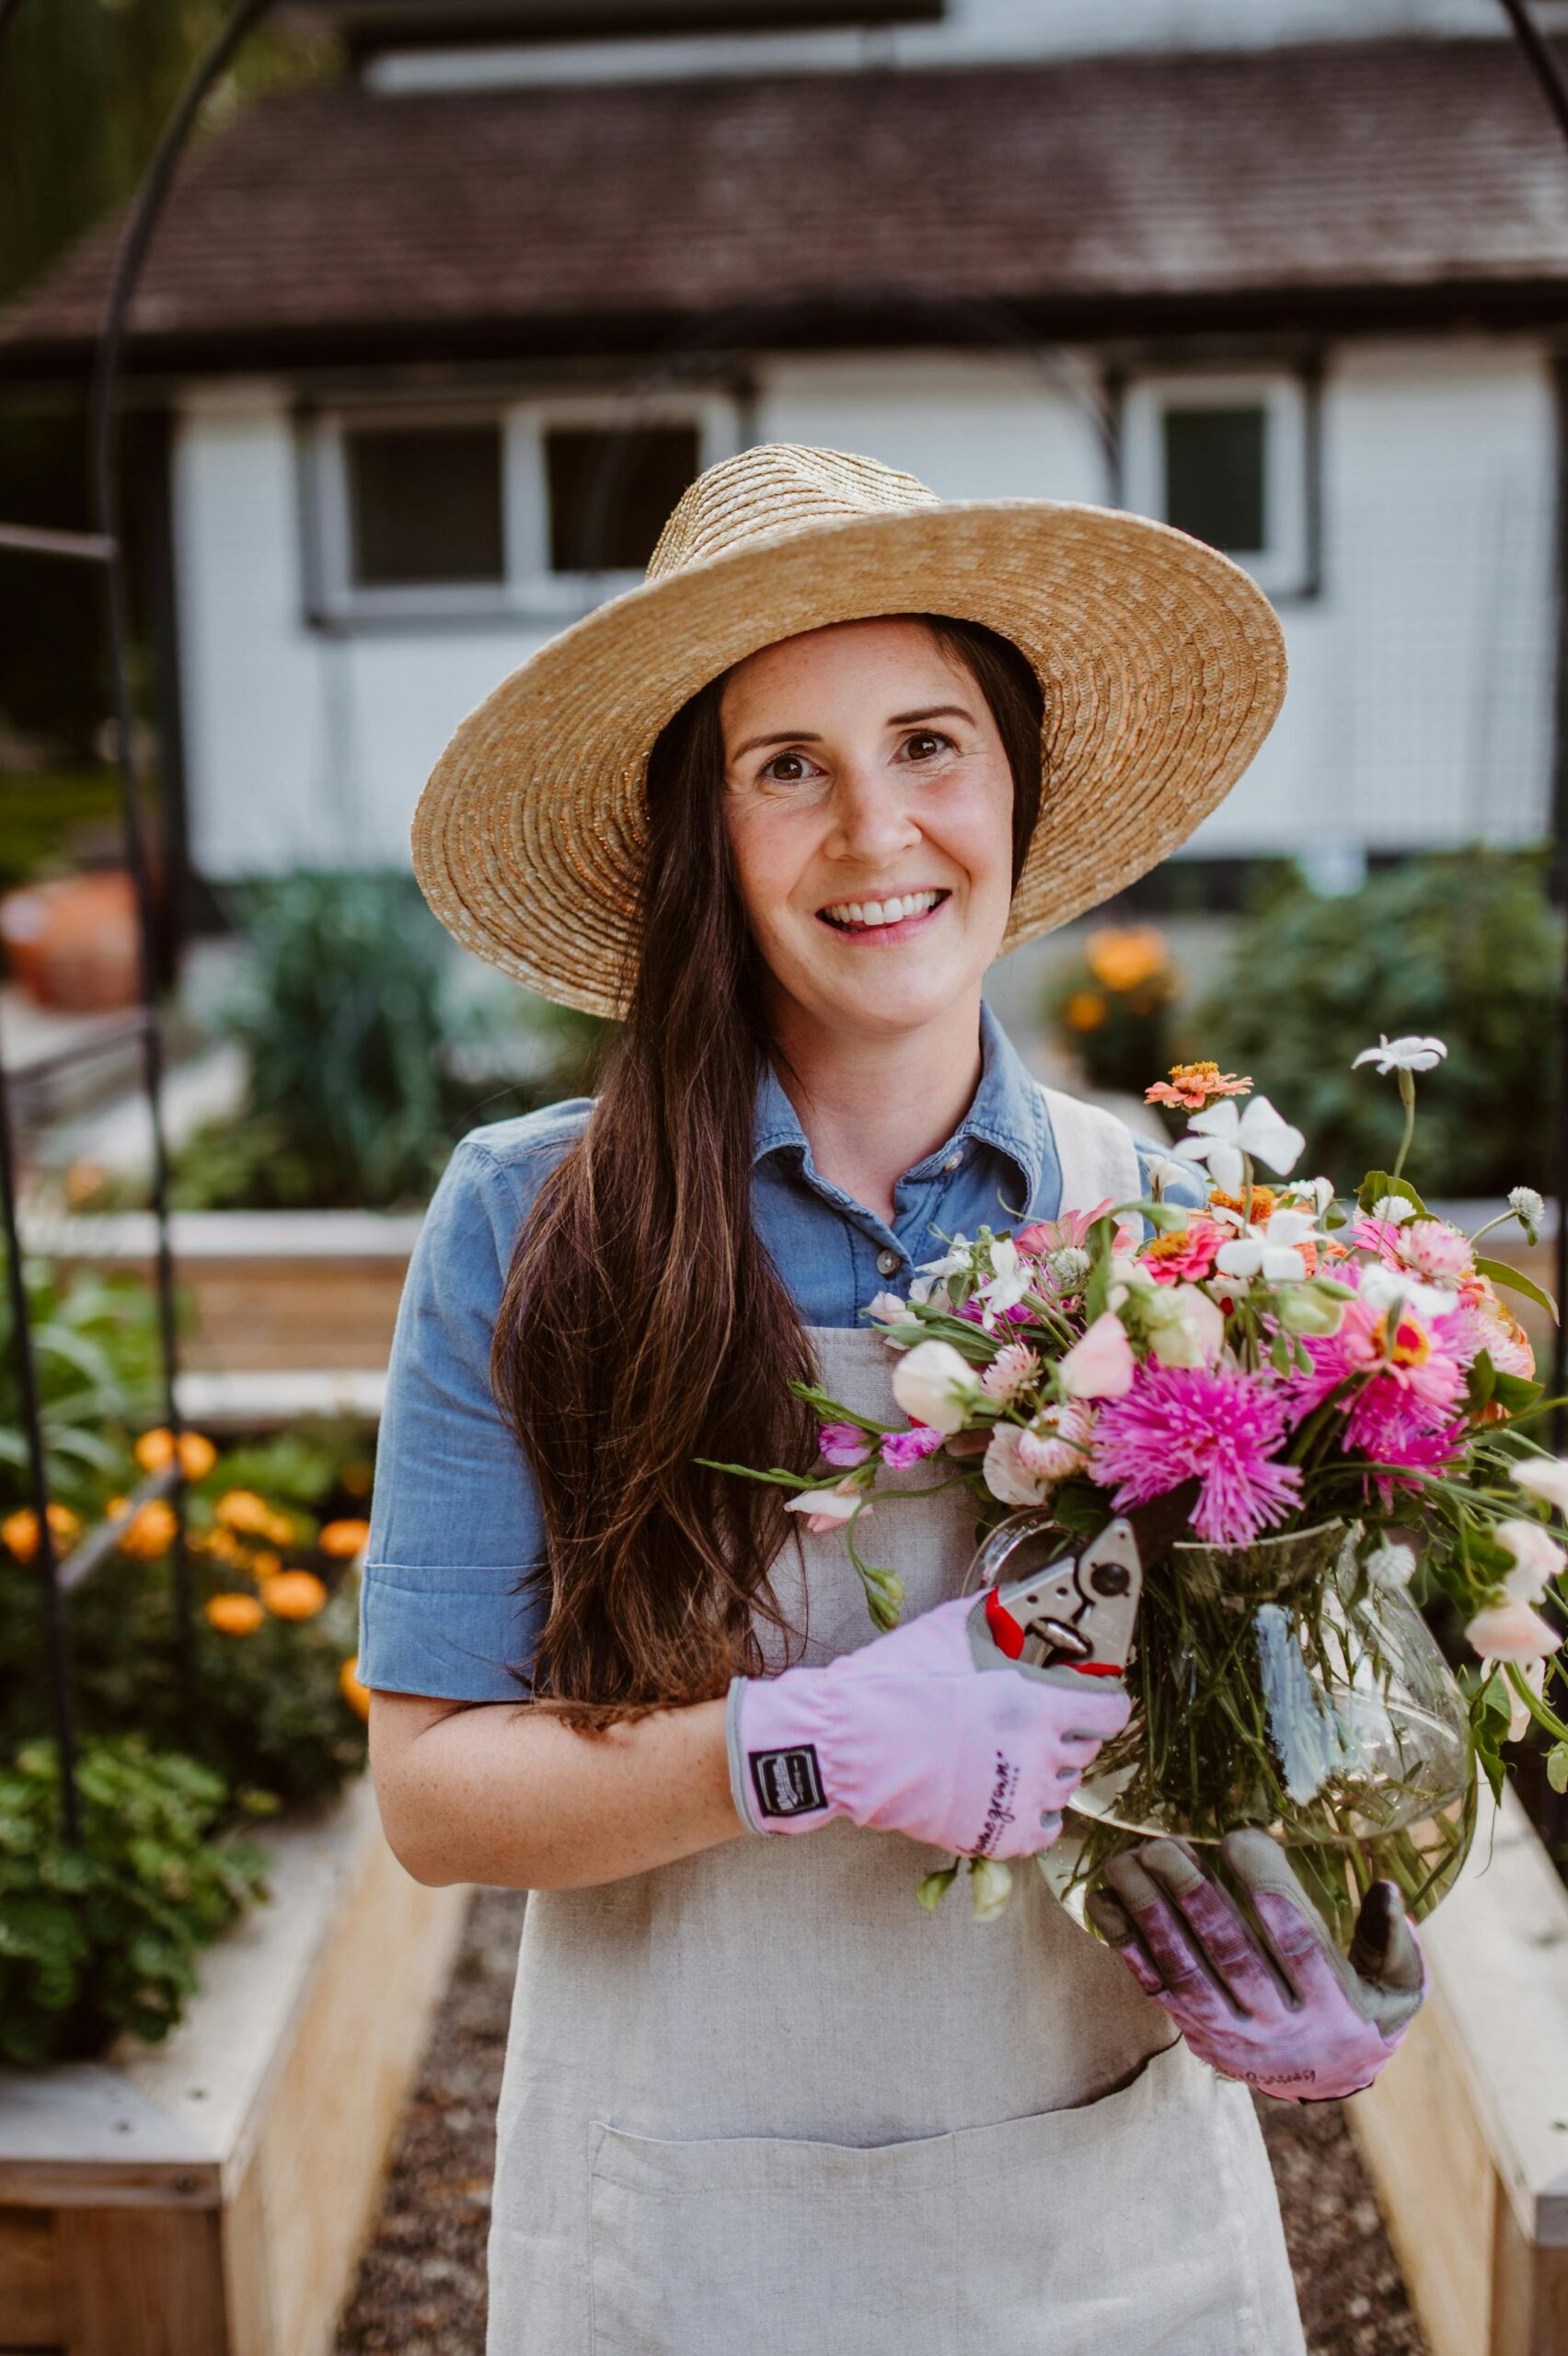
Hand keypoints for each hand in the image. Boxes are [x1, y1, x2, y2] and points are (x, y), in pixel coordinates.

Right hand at [726, 1591, 1128, 1855]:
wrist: (853, 1743)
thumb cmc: (900, 1681)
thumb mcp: (952, 1630)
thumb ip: (997, 1617)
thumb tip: (1017, 1603)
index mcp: (1039, 1703)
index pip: (1111, 1709)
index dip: (1102, 1696)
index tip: (1088, 1691)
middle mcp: (1040, 1756)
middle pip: (1087, 1746)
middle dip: (1068, 1728)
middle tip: (1035, 1715)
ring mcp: (1021, 1801)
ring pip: (1065, 1787)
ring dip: (1049, 1767)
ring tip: (1013, 1751)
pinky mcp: (1000, 1836)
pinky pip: (1043, 1828)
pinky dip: (1034, 1811)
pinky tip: (1009, 1789)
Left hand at [1085, 1829, 1424, 2101]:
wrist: (1327, 2079)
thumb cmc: (1364, 2008)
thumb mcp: (1398, 1985)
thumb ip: (1393, 1939)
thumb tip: (1387, 1890)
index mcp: (1335, 2006)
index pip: (1298, 1941)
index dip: (1268, 1887)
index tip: (1239, 1836)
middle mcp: (1280, 2026)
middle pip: (1231, 1953)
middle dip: (1193, 1895)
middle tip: (1164, 1845)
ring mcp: (1232, 2034)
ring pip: (1185, 1969)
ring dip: (1150, 1913)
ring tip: (1126, 1862)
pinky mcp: (1196, 2031)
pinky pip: (1155, 1985)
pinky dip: (1125, 1943)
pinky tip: (1104, 1900)